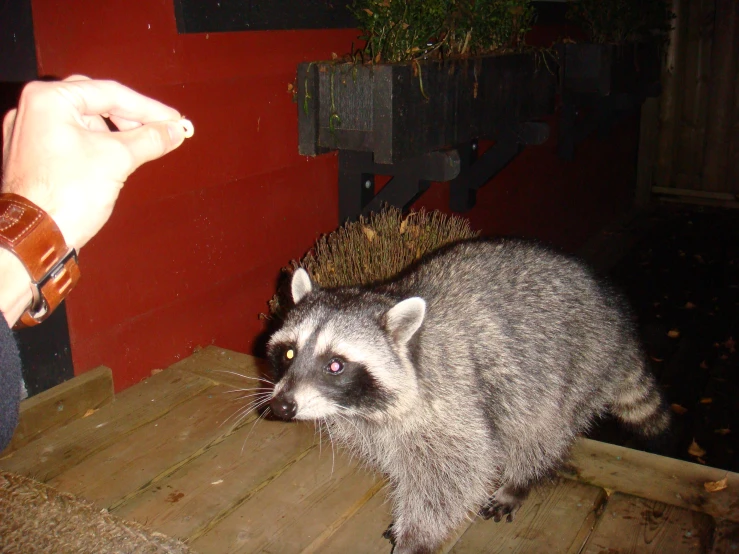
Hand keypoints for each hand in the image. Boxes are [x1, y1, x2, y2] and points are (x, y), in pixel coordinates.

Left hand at [0, 76, 191, 325]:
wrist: (36, 237)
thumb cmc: (65, 196)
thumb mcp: (118, 159)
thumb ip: (150, 139)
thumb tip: (174, 131)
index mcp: (49, 99)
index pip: (109, 93)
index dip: (148, 108)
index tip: (174, 120)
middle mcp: (34, 110)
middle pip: (95, 102)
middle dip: (131, 117)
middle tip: (159, 131)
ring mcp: (30, 133)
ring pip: (84, 121)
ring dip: (115, 132)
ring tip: (140, 147)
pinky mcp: (34, 155)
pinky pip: (72, 139)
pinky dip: (97, 144)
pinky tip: (116, 158)